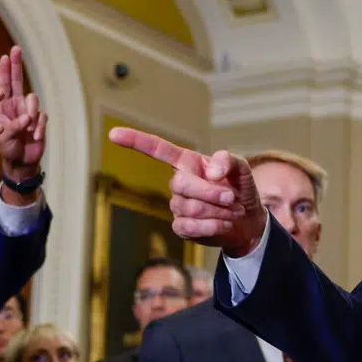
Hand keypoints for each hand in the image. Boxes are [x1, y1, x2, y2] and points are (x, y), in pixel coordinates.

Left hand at [0, 46, 46, 184]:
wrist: (21, 163)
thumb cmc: (8, 149)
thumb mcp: (5, 138)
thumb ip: (14, 127)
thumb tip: (26, 118)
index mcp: (3, 108)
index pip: (3, 85)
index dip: (5, 71)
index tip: (4, 56)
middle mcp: (16, 106)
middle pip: (18, 82)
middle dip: (16, 66)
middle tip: (16, 49)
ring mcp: (29, 113)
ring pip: (33, 100)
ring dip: (31, 113)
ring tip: (27, 128)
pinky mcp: (40, 122)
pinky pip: (42, 117)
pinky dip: (39, 127)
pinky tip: (35, 137)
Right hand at [107, 128, 264, 255]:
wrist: (247, 220)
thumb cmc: (240, 189)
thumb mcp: (241, 169)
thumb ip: (228, 161)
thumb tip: (211, 172)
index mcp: (187, 162)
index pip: (157, 149)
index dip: (135, 141)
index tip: (113, 134)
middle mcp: (178, 183)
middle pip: (180, 185)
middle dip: (210, 192)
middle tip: (232, 197)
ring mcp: (177, 206)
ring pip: (189, 208)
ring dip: (217, 211)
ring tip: (233, 210)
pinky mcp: (181, 227)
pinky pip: (188, 227)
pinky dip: (211, 226)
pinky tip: (223, 224)